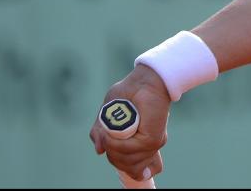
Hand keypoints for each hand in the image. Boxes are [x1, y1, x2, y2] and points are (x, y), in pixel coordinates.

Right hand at [90, 65, 171, 182]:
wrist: (144, 81)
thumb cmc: (126, 95)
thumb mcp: (106, 117)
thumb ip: (101, 136)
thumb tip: (99, 151)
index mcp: (139, 145)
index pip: (133, 169)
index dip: (123, 166)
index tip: (113, 151)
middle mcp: (147, 148)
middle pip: (125, 166)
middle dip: (112, 153)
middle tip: (110, 133)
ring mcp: (150, 144)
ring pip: (124, 160)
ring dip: (112, 145)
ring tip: (113, 128)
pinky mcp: (151, 140)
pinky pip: (126, 149)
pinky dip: (116, 140)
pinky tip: (115, 129)